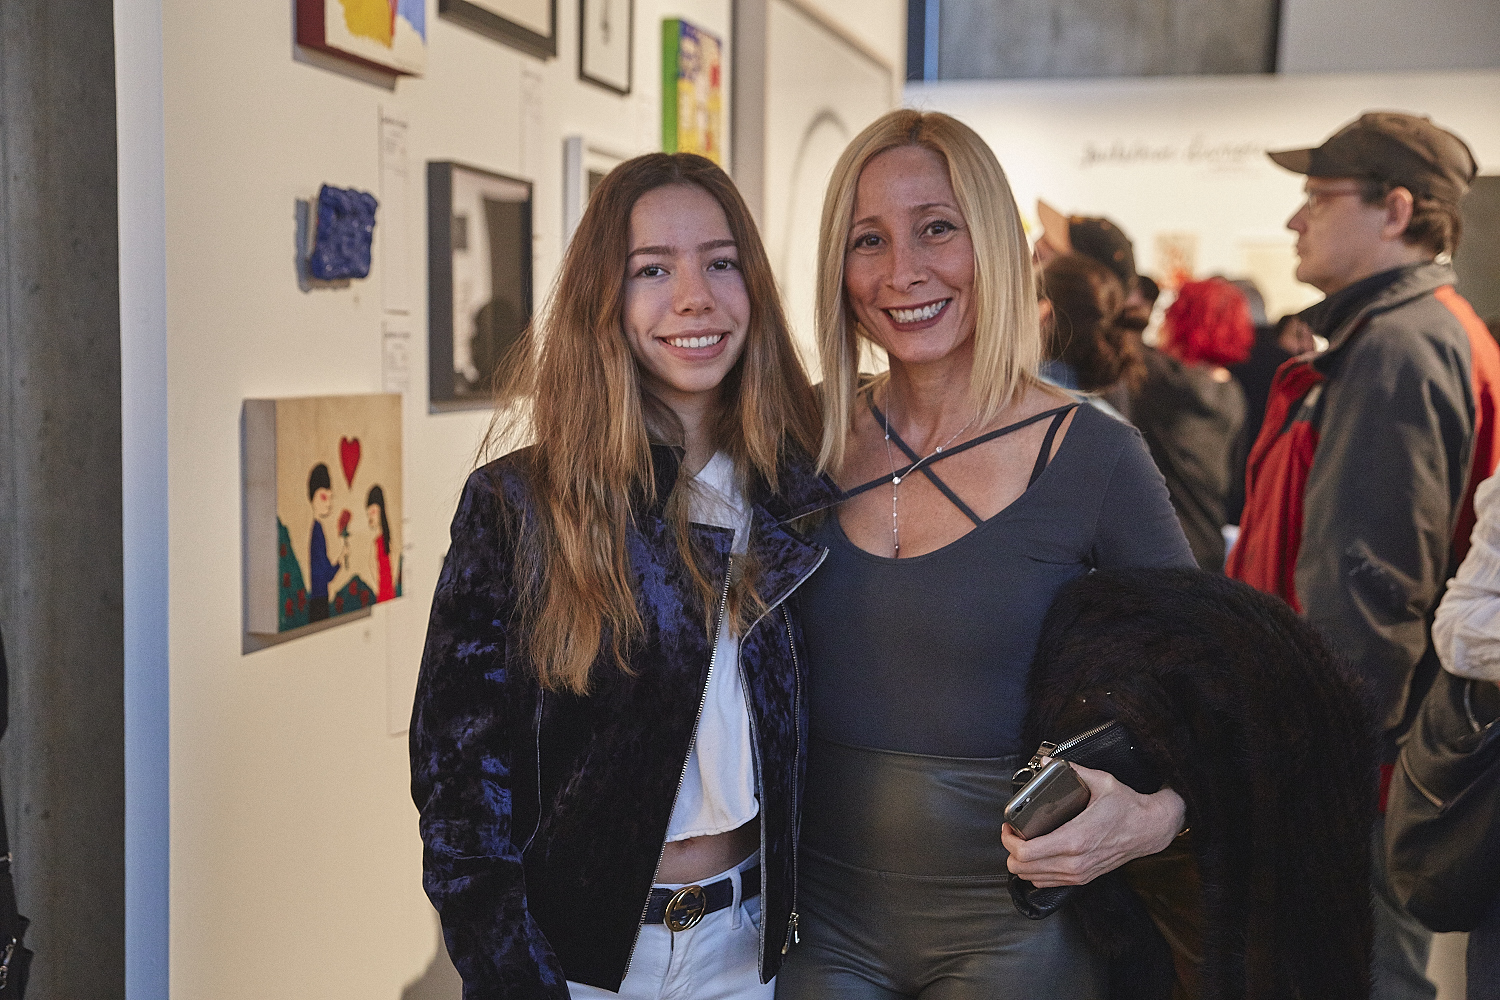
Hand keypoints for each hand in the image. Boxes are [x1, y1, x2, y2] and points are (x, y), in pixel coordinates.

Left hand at [1002, 763, 1184, 887]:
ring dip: (1022, 862)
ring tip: (1023, 843)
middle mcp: (1074, 861)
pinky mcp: (1083, 878)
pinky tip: (1037, 856)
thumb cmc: (1127, 807)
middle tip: (1013, 833)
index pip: (1026, 852)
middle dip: (1010, 850)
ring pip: (1032, 878)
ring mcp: (1078, 873)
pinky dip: (1036, 871)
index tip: (1009, 826)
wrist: (1150, 829)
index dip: (1009, 840)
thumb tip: (1046, 762)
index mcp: (1074, 839)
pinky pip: (1048, 883)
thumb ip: (1072, 770)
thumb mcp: (1101, 781)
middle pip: (1022, 868)